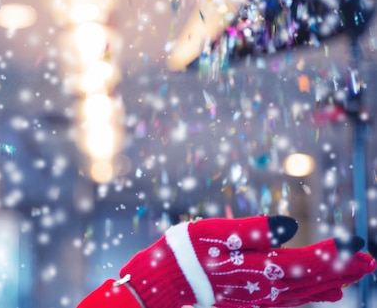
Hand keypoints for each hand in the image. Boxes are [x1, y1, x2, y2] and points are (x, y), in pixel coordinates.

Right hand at [119, 215, 374, 307]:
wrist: (169, 279)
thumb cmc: (190, 249)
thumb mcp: (217, 231)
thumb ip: (256, 229)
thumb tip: (291, 226)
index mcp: (260, 268)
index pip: (307, 263)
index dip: (333, 254)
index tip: (355, 244)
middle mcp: (267, 288)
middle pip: (314, 281)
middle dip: (344, 270)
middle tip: (370, 262)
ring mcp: (261, 298)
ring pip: (307, 294)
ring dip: (333, 283)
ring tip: (355, 276)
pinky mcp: (254, 301)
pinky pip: (293, 301)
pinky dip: (313, 295)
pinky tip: (324, 293)